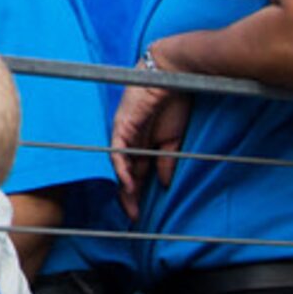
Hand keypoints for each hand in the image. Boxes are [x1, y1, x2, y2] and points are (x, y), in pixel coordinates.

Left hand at [110, 82, 190, 219]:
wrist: (173, 76)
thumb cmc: (174, 103)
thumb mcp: (173, 139)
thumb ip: (166, 160)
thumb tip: (164, 183)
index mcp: (142, 143)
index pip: (136, 173)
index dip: (138, 193)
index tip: (141, 212)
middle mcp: (130, 140)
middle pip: (126, 173)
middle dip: (129, 196)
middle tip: (134, 216)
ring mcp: (123, 133)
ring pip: (119, 166)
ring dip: (124, 188)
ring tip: (131, 207)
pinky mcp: (122, 125)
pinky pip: (118, 151)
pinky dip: (122, 168)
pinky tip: (127, 184)